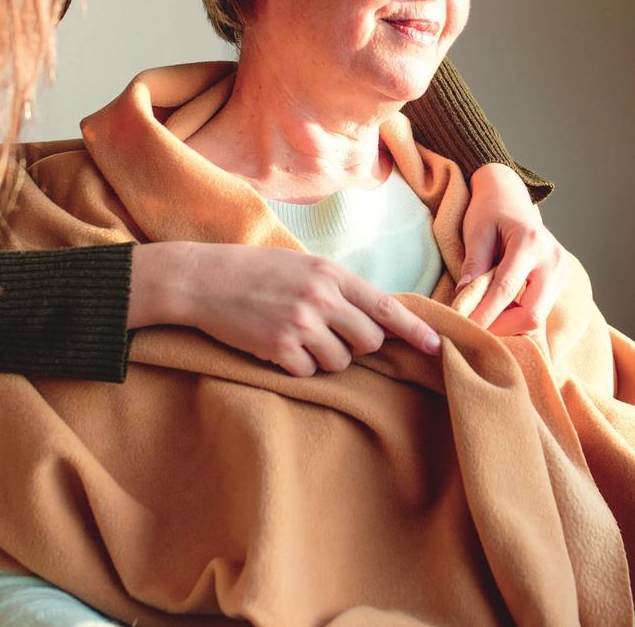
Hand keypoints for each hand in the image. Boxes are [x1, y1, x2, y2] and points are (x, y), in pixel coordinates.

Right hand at [129, 241, 441, 376]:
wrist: (202, 280)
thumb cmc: (252, 271)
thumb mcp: (300, 265)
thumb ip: (336, 287)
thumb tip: (375, 318)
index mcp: (330, 273)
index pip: (385, 307)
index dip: (415, 331)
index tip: (435, 347)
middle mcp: (321, 298)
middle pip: (368, 341)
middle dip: (355, 346)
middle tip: (327, 336)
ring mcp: (300, 324)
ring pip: (339, 362)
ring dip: (322, 357)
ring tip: (292, 336)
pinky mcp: (279, 348)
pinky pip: (307, 372)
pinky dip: (294, 366)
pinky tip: (273, 345)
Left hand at [459, 163, 566, 334]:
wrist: (510, 196)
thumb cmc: (489, 211)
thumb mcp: (476, 232)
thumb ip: (473, 265)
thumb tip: (464, 299)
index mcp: (530, 244)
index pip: (506, 291)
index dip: (484, 313)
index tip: (463, 326)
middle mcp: (553, 261)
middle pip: (531, 314)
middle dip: (500, 327)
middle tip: (472, 329)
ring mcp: (562, 272)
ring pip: (537, 317)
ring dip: (508, 324)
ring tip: (480, 318)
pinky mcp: (561, 280)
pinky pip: (540, 309)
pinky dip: (517, 317)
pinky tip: (497, 312)